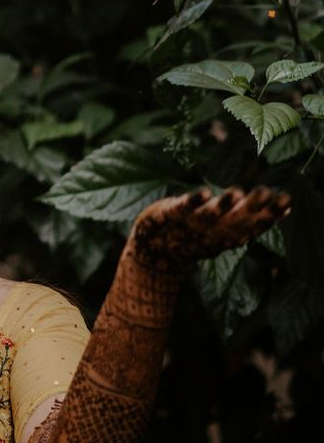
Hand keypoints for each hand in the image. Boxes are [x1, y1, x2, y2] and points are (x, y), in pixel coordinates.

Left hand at [128, 183, 291, 274]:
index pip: (254, 224)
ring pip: (210, 214)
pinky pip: (183, 207)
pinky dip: (193, 201)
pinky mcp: (172, 213)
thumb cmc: (200, 234)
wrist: (155, 250)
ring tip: (236, 192)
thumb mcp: (229, 229)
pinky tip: (203, 192)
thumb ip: (254, 219)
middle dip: (251, 207)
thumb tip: (288, 208)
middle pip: (235, 219)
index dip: (270, 214)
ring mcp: (192, 222)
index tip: (287, 201)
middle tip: (267, 192)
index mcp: (230, 233)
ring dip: (223, 204)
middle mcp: (214, 230)